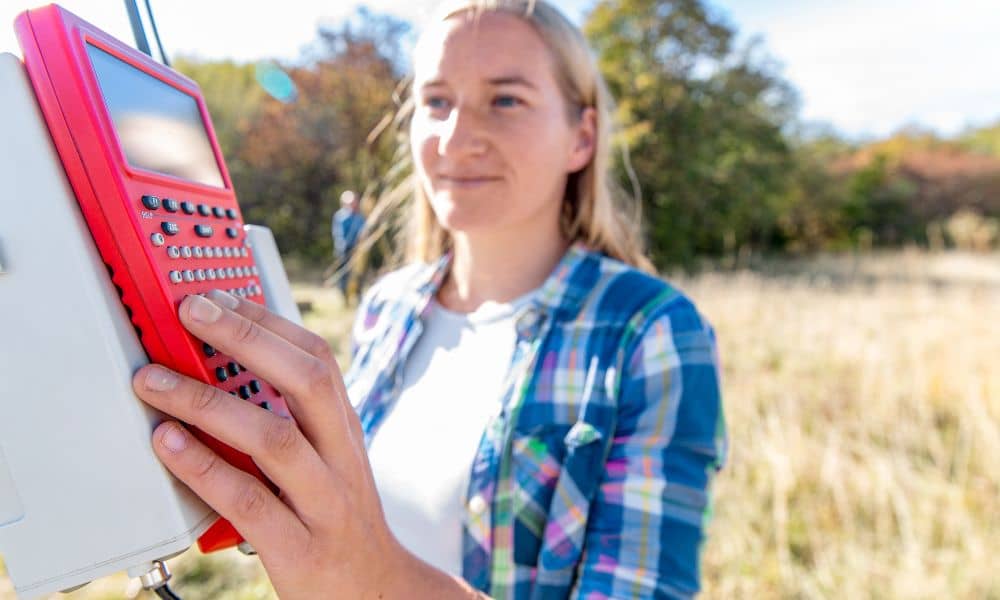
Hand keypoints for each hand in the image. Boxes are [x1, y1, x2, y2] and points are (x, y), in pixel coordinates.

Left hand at [133, 290, 481, 598]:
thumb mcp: (329, 462)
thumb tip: (226, 372)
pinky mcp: (300, 549)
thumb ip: (291, 421)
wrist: (375, 592)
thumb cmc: (338, 521)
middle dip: (245, 338)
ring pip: (273, 439)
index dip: (267, 321)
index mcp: (345, 431)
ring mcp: (324, 504)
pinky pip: (248, 502)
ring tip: (153, 380)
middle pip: (304, 382)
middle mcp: (340, 459)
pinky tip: (166, 443)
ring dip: (206, 402)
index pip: (316, 359)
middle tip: (190, 311)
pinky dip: (202, 468)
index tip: (220, 296)